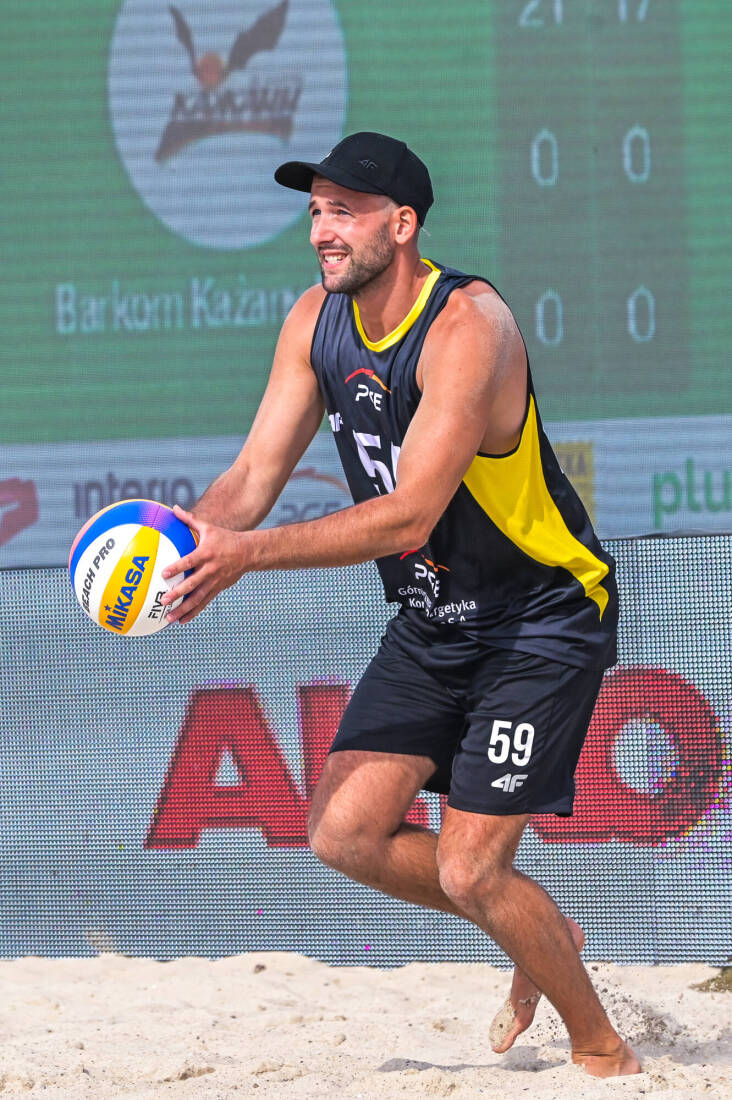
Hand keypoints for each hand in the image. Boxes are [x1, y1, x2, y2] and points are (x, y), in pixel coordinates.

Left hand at [161, 505, 247, 624]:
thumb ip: (189, 520)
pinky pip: (204, 603)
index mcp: (206, 554)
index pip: (189, 562)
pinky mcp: (218, 589)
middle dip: (178, 593)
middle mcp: (210, 570)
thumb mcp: (208, 527)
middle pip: (192, 584)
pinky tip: (182, 620)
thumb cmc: (225, 538)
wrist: (248, 553)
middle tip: (163, 600)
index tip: (164, 573)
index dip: (177, 567)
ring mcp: (215, 582)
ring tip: (170, 618)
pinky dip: (193, 612)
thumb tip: (174, 508)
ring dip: (184, 609)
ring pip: (198, 598)